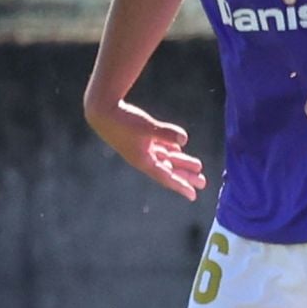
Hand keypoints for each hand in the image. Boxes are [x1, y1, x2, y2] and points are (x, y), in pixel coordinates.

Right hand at [86, 100, 206, 201]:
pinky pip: (160, 148)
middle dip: (186, 176)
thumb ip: (165, 133)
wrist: (103, 112)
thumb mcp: (146, 127)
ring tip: (198, 167)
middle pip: (169, 170)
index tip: (193, 195)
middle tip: (203, 182)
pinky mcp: (141, 138)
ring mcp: (142, 149)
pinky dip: (170, 150)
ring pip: (166, 159)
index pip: (166, 177)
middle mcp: (144, 158)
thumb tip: (185, 139)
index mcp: (144, 161)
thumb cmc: (123, 121)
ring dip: (181, 162)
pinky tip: (179, 150)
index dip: (181, 185)